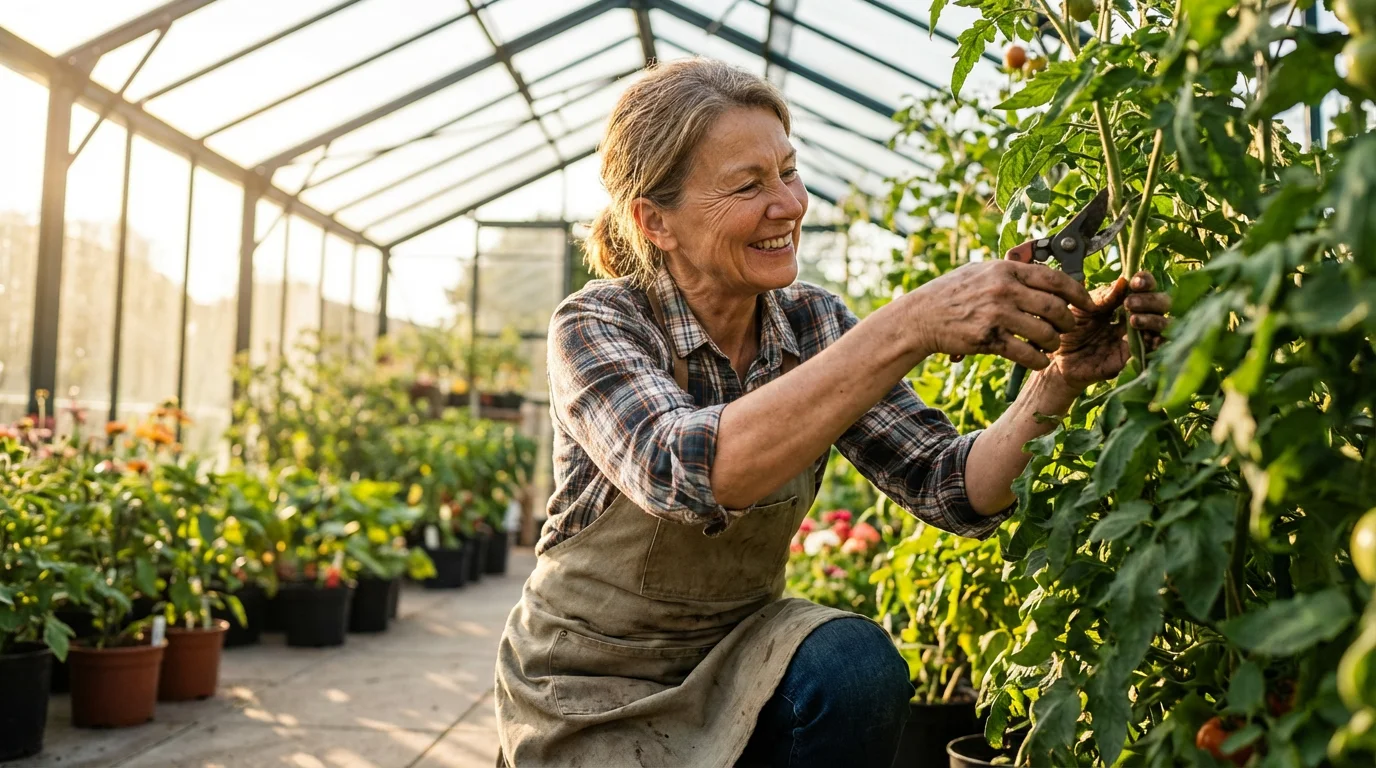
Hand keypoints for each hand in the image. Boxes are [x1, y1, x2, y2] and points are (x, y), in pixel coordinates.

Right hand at [908, 260, 1093, 369]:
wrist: (921, 316)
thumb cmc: (951, 294)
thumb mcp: (981, 272)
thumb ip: (1010, 273)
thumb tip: (1043, 275)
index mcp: (1005, 269)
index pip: (1054, 278)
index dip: (1077, 292)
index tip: (1087, 303)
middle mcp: (1003, 289)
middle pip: (1054, 307)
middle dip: (1068, 322)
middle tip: (1068, 329)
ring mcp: (995, 314)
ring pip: (1044, 332)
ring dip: (1053, 343)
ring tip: (1050, 346)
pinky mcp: (988, 338)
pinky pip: (1025, 353)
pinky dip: (1037, 360)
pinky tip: (1038, 361)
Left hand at [1043, 271, 1170, 391]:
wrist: (1061, 361)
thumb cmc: (1071, 331)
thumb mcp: (1081, 309)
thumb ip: (1102, 297)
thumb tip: (1123, 281)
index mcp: (1122, 301)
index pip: (1145, 287)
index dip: (1146, 281)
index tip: (1136, 282)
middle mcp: (1136, 317)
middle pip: (1162, 303)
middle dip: (1150, 299)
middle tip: (1130, 303)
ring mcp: (1138, 337)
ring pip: (1164, 324)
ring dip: (1153, 318)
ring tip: (1133, 320)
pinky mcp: (1136, 357)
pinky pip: (1157, 348)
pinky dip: (1158, 341)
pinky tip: (1146, 338)